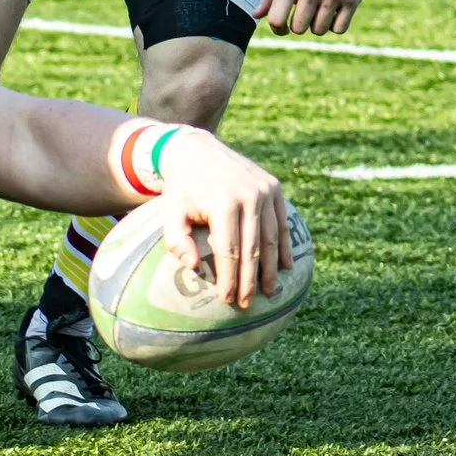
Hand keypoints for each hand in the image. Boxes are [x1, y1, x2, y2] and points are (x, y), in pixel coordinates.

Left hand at [152, 130, 290, 310]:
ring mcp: (265, 190)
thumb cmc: (181, 190)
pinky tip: (285, 267)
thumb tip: (194, 268)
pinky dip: (284, 246)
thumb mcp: (170, 213)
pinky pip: (281, 222)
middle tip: (249, 304)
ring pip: (271, 237)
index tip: (227, 300)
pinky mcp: (274, 187)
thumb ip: (176, 241)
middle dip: (251, 280)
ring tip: (269, 292)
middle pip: (253, 248)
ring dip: (271, 267)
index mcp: (222, 204)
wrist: (198, 151)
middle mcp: (249, 196)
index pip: (229, 250)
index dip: (229, 278)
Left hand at [261, 0, 371, 35]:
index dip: (277, 29)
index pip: (276, 19)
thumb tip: (255, 15)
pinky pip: (339, 28)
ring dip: (318, 25)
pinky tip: (335, 11)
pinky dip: (336, 25)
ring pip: (319, 31)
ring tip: (320, 10)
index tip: (283, 27)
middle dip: (300, 25)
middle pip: (299, 28)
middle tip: (305, 14)